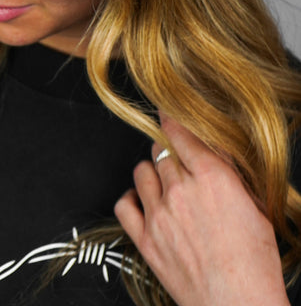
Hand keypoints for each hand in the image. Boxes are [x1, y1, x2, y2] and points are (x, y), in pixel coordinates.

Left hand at [114, 115, 288, 305]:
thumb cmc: (254, 264)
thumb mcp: (254, 207)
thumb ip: (230, 174)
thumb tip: (213, 151)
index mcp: (212, 178)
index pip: (180, 132)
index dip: (172, 120)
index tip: (168, 113)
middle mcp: (181, 191)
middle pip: (160, 150)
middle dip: (169, 151)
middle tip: (179, 161)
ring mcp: (159, 215)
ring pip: (142, 170)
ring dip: (152, 171)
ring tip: (164, 182)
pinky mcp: (145, 240)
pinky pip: (124, 203)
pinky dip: (132, 198)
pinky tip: (144, 201)